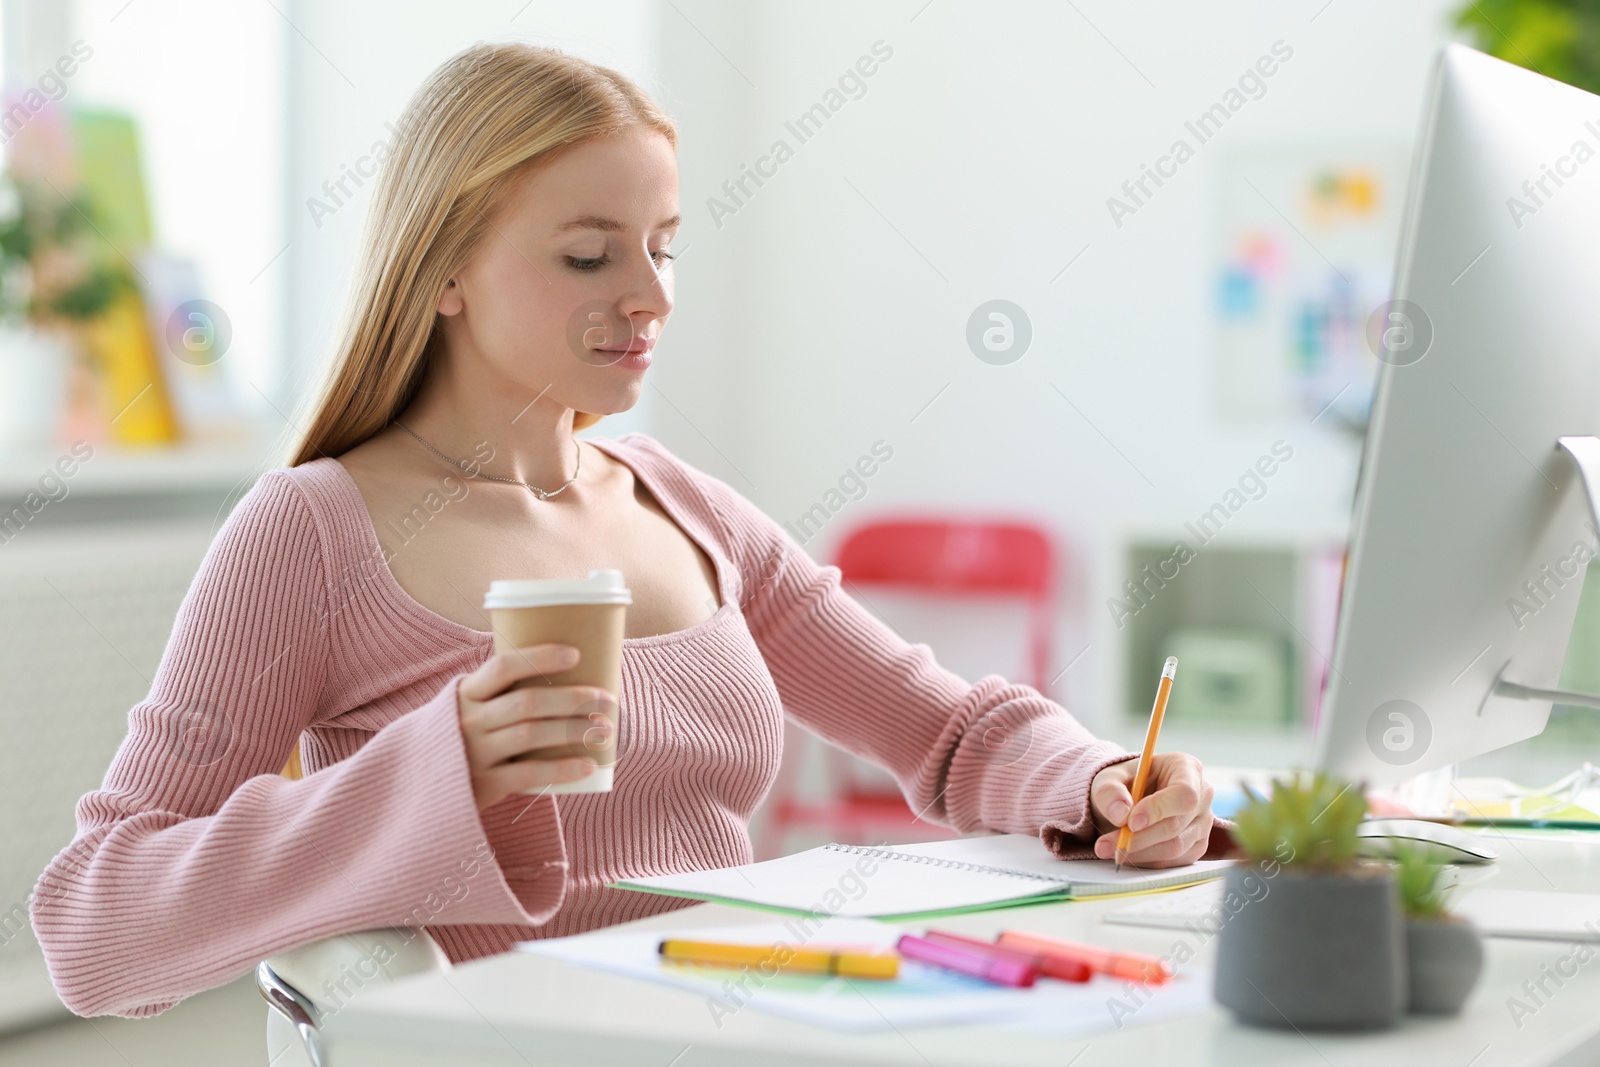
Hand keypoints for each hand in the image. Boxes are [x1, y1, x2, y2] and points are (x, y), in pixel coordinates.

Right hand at [457, 643, 614, 809]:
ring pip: (532, 735)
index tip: (575, 654)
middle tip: (607, 699)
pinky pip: (529, 774)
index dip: (539, 657)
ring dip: (574, 730)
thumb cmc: (459, 738)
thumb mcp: (468, 708)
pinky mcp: (484, 785)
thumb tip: (565, 676)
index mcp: (466, 694)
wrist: (417, 785)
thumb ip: (500, 694)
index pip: (503, 667)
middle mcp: (468, 721)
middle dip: (572, 699)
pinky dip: (562, 769)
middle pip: (527, 703)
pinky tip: (588, 766)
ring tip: (605, 730)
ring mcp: (475, 753)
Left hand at [1088, 752, 1213, 867]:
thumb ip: (1110, 791)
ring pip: (1175, 848)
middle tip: (1106, 845)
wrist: (1131, 798)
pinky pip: (1173, 861)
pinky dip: (1146, 861)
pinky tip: (1126, 854)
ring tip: (1108, 850)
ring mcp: (1203, 823)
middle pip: (1176, 824)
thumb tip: (1120, 814)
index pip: (1183, 793)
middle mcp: (1202, 796)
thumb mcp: (1110, 778)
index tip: (1130, 822)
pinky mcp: (1196, 846)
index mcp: (1187, 768)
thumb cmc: (1126, 782)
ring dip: (1139, 853)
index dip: (1158, 809)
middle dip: (1138, 838)